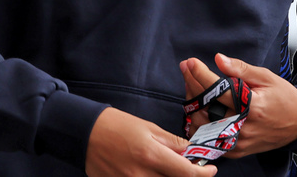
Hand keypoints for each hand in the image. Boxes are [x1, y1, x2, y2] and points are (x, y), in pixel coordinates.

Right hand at [86, 107, 217, 176]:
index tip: (211, 170)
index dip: (203, 174)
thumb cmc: (118, 125)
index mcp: (151, 156)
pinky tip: (154, 172)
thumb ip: (172, 143)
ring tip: (171, 167)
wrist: (85, 132)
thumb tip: (191, 151)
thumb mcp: (149, 128)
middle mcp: (140, 175)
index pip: (186, 173)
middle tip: (192, 168)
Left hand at [180, 54, 296, 156]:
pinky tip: (198, 109)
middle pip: (206, 107)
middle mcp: (243, 127)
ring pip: (202, 126)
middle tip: (187, 70)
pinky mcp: (236, 151)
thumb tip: (219, 59)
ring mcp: (238, 142)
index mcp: (252, 106)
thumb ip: (241, 69)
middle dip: (192, 85)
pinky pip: (209, 140)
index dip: (200, 74)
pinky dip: (200, 125)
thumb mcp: (266, 77)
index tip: (190, 62)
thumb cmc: (284, 97)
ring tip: (193, 87)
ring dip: (193, 105)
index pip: (218, 90)